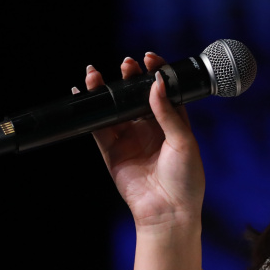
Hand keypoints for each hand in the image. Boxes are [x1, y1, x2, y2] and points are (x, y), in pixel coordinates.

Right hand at [85, 53, 204, 235]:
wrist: (169, 212)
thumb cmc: (186, 179)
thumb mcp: (183, 141)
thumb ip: (168, 113)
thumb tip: (156, 84)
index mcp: (173, 122)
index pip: (162, 90)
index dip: (155, 72)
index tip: (149, 58)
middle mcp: (150, 127)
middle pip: (136, 95)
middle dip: (130, 77)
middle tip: (126, 65)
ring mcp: (130, 138)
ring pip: (115, 107)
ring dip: (106, 89)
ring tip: (95, 74)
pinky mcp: (112, 150)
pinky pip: (98, 126)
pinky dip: (90, 110)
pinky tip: (82, 94)